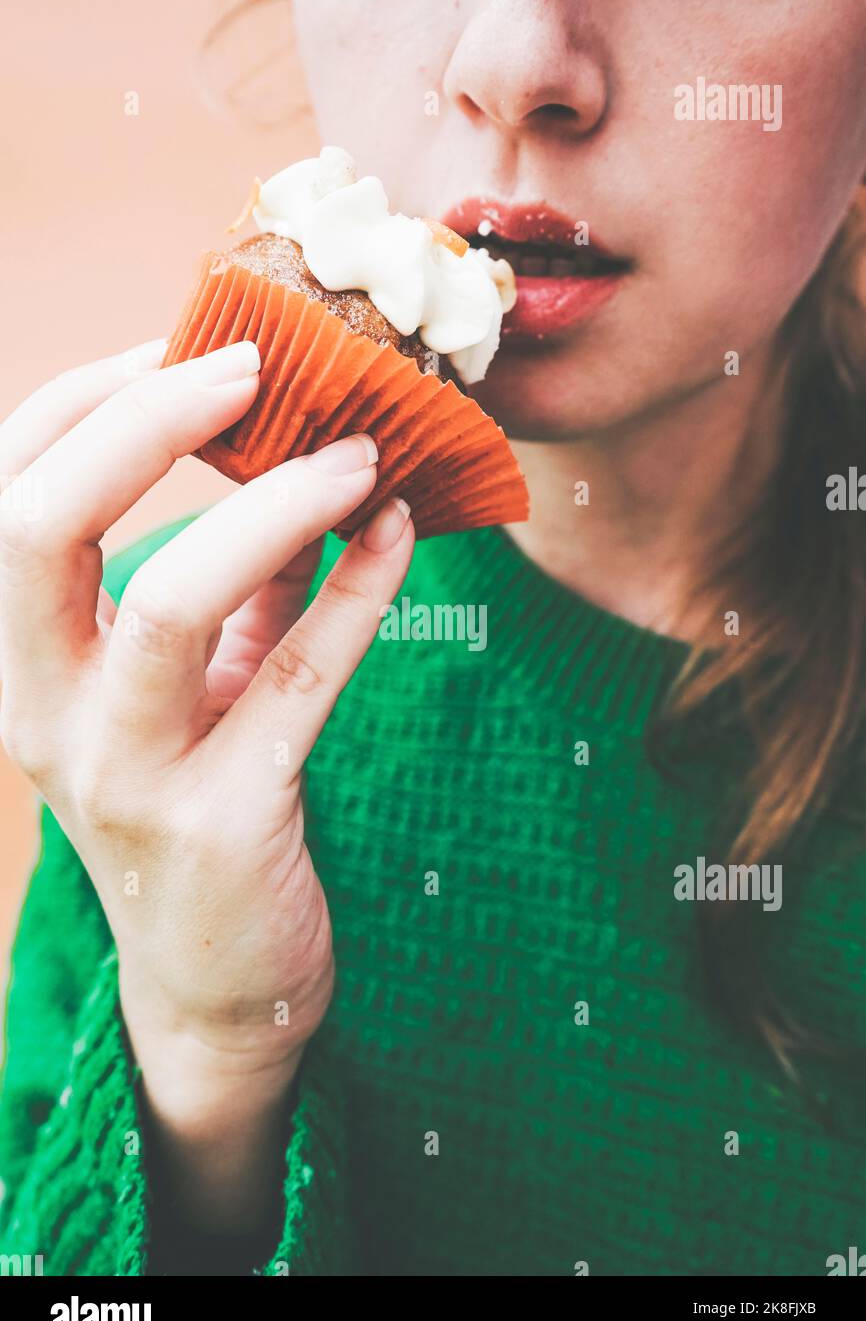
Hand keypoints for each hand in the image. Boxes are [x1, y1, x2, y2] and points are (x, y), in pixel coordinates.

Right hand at [0, 337, 412, 1108]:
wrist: (216, 976)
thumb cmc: (196, 800)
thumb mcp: (193, 681)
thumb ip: (235, 574)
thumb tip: (305, 447)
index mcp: (19, 662)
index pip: (6, 494)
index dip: (86, 402)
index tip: (182, 345)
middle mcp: (42, 714)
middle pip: (39, 527)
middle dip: (141, 422)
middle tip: (252, 365)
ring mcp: (124, 775)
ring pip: (173, 601)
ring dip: (273, 503)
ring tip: (360, 450)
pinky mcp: (222, 822)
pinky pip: (298, 679)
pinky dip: (357, 590)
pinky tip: (402, 530)